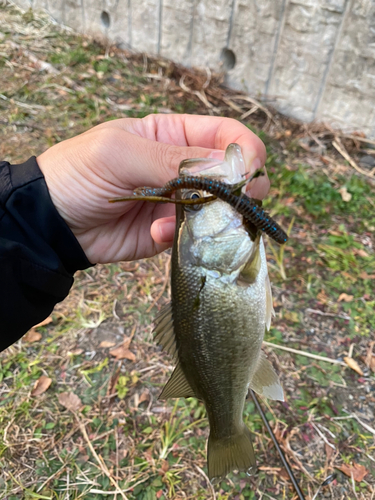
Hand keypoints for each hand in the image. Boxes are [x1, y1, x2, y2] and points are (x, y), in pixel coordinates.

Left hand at [37, 114, 266, 263]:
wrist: (53, 222)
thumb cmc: (78, 172)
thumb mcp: (119, 152)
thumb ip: (173, 159)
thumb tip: (228, 166)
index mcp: (175, 136)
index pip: (228, 135)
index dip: (246, 151)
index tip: (246, 173)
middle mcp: (186, 168)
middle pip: (237, 175)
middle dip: (241, 189)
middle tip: (231, 203)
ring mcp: (182, 202)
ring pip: (224, 210)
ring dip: (214, 218)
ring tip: (183, 220)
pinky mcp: (172, 232)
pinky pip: (197, 237)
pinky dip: (186, 238)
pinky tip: (155, 234)